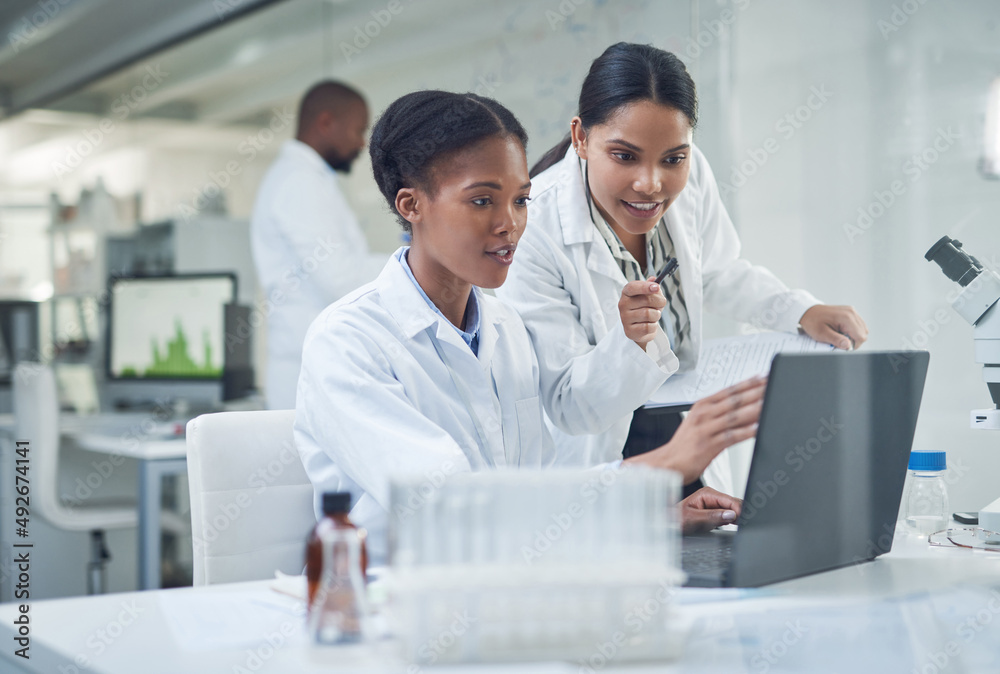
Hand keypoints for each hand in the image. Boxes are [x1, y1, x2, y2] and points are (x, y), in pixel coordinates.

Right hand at [619, 278, 666, 349]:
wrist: (639, 328)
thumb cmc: (645, 308)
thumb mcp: (649, 295)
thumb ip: (652, 287)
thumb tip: (653, 279)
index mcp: (627, 293)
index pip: (632, 287)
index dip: (645, 286)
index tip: (656, 287)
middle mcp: (623, 304)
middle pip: (646, 300)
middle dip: (659, 302)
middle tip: (660, 305)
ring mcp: (625, 318)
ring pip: (649, 314)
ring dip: (656, 315)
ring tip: (653, 316)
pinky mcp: (629, 331)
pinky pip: (648, 327)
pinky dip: (653, 326)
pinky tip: (649, 325)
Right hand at [625, 376, 765, 482]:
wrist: (667, 463)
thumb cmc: (684, 444)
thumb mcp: (699, 422)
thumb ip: (718, 413)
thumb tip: (741, 408)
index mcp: (703, 406)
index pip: (729, 390)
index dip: (748, 383)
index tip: (764, 377)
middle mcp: (704, 414)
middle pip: (734, 400)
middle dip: (756, 392)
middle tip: (772, 385)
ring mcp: (707, 429)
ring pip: (735, 416)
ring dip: (754, 409)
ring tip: (770, 403)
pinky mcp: (709, 445)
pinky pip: (731, 436)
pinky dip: (746, 432)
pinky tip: (758, 428)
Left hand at [680, 487, 741, 533]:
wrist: (670, 524)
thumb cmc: (677, 519)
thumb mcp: (693, 519)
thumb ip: (712, 516)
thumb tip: (730, 514)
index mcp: (707, 493)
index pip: (731, 500)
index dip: (739, 511)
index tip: (741, 521)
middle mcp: (713, 496)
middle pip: (734, 504)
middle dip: (738, 515)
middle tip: (738, 526)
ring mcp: (715, 504)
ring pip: (734, 510)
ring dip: (734, 519)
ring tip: (726, 526)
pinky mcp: (717, 512)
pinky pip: (729, 516)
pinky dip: (730, 522)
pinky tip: (723, 526)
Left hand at [799, 305, 867, 350]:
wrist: (808, 311)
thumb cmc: (813, 322)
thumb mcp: (822, 334)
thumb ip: (836, 340)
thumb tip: (848, 346)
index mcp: (846, 317)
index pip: (861, 337)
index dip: (853, 345)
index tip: (841, 345)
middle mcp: (852, 312)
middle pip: (863, 333)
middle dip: (853, 340)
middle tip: (839, 340)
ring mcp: (852, 311)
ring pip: (862, 329)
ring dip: (853, 335)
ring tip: (839, 334)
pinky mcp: (850, 312)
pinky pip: (858, 325)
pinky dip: (852, 330)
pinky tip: (841, 330)